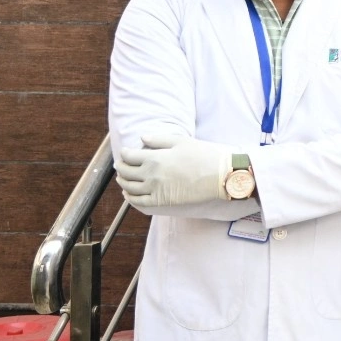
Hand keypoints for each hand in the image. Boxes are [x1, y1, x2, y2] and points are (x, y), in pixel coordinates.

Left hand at [116, 134, 233, 206]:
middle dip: (121, 168)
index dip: (124, 154)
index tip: (125, 152)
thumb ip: (159, 139)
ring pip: (129, 188)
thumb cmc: (204, 155)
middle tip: (120, 165)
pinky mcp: (161, 202)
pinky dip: (130, 198)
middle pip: (125, 172)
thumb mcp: (182, 141)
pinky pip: (138, 203)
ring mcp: (155, 190)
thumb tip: (141, 138)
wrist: (220, 176)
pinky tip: (129, 195)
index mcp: (155, 158)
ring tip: (122, 179)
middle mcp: (151, 175)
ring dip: (122, 183)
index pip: (129, 156)